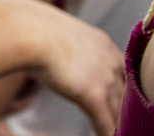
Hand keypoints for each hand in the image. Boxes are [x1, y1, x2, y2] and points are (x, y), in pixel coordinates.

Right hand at [16, 0, 125, 135]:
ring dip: (117, 123)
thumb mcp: (58, 32)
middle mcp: (110, 61)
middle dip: (124, 107)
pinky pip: (105, 122)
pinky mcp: (93, 96)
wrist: (28, 32)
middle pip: (125, 92)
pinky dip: (107, 133)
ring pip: (117, 110)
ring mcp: (104, 79)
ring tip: (119, 132)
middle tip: (123, 119)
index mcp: (102, 43)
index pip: (121, 70)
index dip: (120, 87)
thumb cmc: (32, 28)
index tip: (120, 97)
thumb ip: (66, 45)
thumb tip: (53, 50)